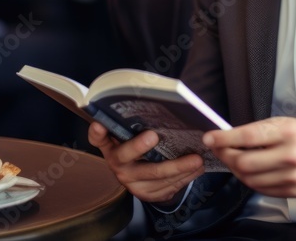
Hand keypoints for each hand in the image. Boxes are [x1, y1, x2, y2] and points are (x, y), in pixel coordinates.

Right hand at [88, 122, 204, 203]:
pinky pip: (167, 187)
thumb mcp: (131, 136)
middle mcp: (118, 165)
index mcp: (112, 147)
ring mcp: (132, 183)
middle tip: (154, 135)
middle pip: (128, 156)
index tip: (99, 124)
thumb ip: (134, 124)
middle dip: (141, 147)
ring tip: (196, 158)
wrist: (142, 178)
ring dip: (179, 167)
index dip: (98, 133)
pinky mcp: (147, 194)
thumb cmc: (139, 148)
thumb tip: (152, 101)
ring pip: (156, 176)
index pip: (98, 138)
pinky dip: (185, 178)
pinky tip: (197, 169)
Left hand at [203, 117, 295, 197]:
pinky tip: (250, 171)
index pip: (247, 136)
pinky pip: (259, 189)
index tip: (210, 137)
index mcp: (287, 132)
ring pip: (248, 178)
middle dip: (226, 156)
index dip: (224, 138)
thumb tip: (231, 136)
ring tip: (235, 159)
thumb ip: (260, 130)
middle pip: (243, 162)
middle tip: (221, 149)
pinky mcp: (290, 191)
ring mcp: (290, 177)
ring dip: (235, 169)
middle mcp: (288, 155)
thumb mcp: (288, 123)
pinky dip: (249, 180)